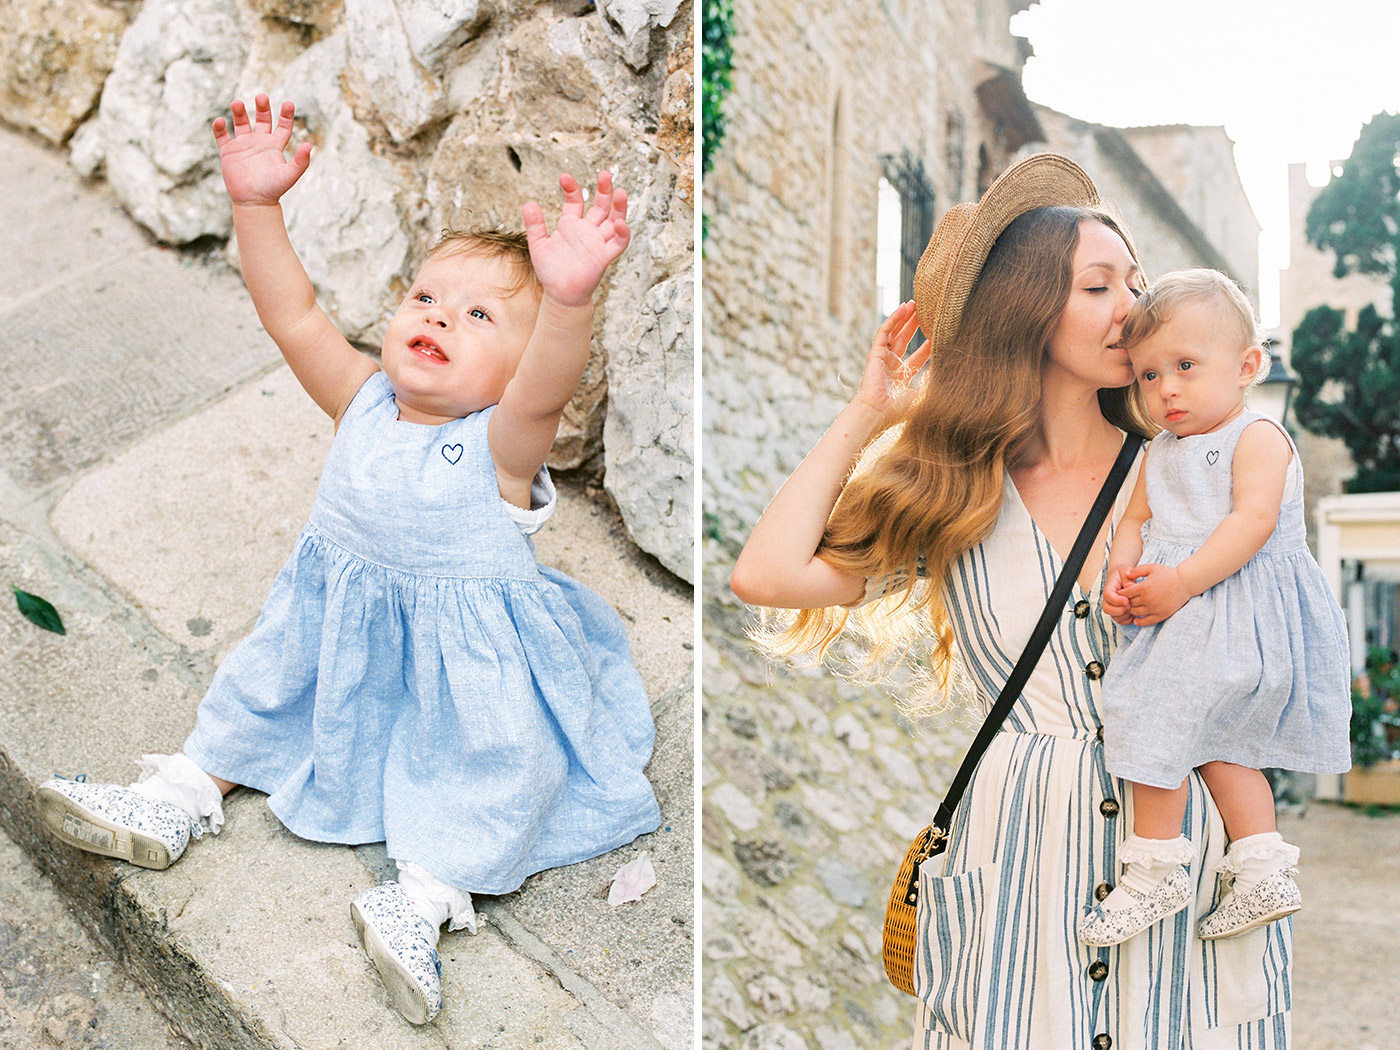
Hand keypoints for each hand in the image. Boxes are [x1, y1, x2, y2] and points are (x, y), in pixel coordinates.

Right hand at [212, 95, 311, 206]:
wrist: (254, 202)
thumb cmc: (273, 189)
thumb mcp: (290, 175)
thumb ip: (301, 161)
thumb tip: (310, 145)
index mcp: (275, 145)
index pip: (283, 126)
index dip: (286, 114)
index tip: (288, 103)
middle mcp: (260, 142)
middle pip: (262, 119)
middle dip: (262, 108)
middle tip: (261, 97)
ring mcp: (243, 145)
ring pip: (241, 123)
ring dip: (239, 112)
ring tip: (237, 103)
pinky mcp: (228, 151)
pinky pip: (222, 136)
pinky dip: (219, 128)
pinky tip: (220, 121)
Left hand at [522, 172, 630, 307]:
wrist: (559, 294)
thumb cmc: (550, 271)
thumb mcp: (538, 244)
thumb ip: (534, 224)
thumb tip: (529, 203)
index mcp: (570, 225)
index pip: (575, 201)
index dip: (572, 188)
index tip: (565, 177)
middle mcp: (587, 231)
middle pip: (600, 206)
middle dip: (604, 190)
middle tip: (605, 174)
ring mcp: (597, 243)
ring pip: (613, 221)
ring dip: (618, 208)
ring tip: (621, 192)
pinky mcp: (604, 257)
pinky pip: (617, 244)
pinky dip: (621, 234)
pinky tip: (620, 223)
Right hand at [851, 301, 928, 427]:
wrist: (877, 414)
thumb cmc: (897, 412)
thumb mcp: (922, 395)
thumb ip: (934, 381)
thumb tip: (949, 367)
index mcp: (901, 379)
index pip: (917, 358)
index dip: (927, 346)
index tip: (939, 334)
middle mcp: (891, 368)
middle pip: (905, 341)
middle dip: (915, 327)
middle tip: (927, 312)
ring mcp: (882, 359)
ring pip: (895, 333)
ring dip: (904, 318)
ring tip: (915, 303)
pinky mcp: (875, 353)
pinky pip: (885, 332)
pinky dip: (894, 319)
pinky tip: (903, 308)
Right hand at [1102, 566, 1134, 625]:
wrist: (1122, 576)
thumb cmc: (1124, 573)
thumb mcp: (1125, 571)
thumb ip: (1128, 578)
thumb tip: (1130, 586)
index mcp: (1109, 587)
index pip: (1107, 596)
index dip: (1116, 600)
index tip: (1126, 600)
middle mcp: (1108, 599)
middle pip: (1107, 608)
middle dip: (1119, 610)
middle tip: (1129, 606)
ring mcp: (1112, 606)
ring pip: (1114, 616)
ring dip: (1124, 616)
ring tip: (1133, 610)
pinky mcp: (1118, 612)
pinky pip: (1121, 620)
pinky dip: (1127, 620)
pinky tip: (1134, 614)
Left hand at [1119, 563, 1191, 625]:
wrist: (1185, 583)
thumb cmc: (1168, 574)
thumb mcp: (1152, 568)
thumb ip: (1137, 570)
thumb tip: (1125, 574)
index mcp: (1144, 587)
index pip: (1125, 593)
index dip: (1122, 593)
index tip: (1122, 592)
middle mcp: (1148, 599)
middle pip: (1130, 603)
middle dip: (1126, 601)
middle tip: (1125, 600)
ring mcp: (1155, 608)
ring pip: (1136, 612)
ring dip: (1131, 610)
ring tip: (1131, 608)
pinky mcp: (1161, 615)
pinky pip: (1147, 622)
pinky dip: (1139, 622)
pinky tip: (1136, 620)